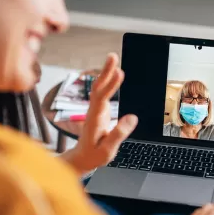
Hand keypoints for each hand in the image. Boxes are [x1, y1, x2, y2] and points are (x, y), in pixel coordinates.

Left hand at [65, 53, 137, 172]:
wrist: (82, 158)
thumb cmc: (94, 155)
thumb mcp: (107, 150)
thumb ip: (118, 134)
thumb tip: (132, 118)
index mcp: (95, 120)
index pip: (102, 98)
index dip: (111, 85)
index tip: (119, 73)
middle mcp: (93, 111)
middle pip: (98, 87)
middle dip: (106, 71)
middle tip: (113, 56)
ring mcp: (95, 109)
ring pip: (99, 87)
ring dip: (106, 72)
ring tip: (113, 58)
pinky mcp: (99, 110)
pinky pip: (102, 91)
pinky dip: (107, 80)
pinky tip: (113, 73)